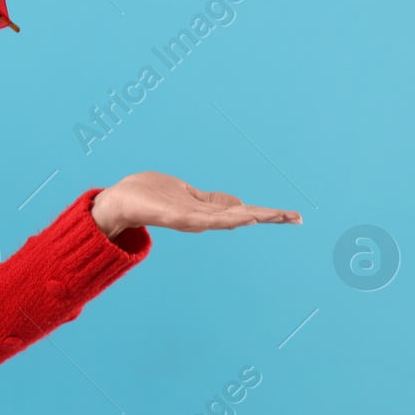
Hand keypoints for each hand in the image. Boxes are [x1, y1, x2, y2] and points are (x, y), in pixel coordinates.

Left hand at [92, 171, 301, 237]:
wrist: (118, 201)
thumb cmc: (150, 195)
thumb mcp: (188, 194)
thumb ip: (211, 201)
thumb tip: (239, 203)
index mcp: (207, 211)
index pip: (244, 211)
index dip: (269, 214)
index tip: (295, 215)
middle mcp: (202, 218)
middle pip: (241, 217)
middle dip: (268, 216)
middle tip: (296, 216)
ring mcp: (189, 219)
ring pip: (225, 219)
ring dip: (249, 217)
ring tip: (270, 215)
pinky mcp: (173, 217)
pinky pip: (201, 218)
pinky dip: (220, 218)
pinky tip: (238, 216)